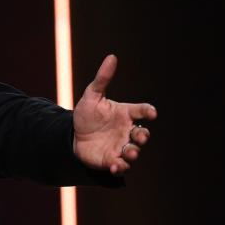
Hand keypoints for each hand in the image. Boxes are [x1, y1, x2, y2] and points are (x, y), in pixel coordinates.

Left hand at [73, 54, 157, 175]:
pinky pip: (121, 166)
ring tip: (130, 153)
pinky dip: (120, 167)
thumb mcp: (91, 96)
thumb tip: (112, 57)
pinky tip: (115, 166)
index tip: (151, 113)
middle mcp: (127, 131)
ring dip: (134, 153)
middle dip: (143, 136)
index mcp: (125, 114)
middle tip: (139, 137)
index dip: (148, 112)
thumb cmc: (87, 115)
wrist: (73, 137)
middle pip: (142, 134)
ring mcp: (121, 147)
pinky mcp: (112, 160)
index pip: (142, 111)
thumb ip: (102, 79)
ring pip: (134, 151)